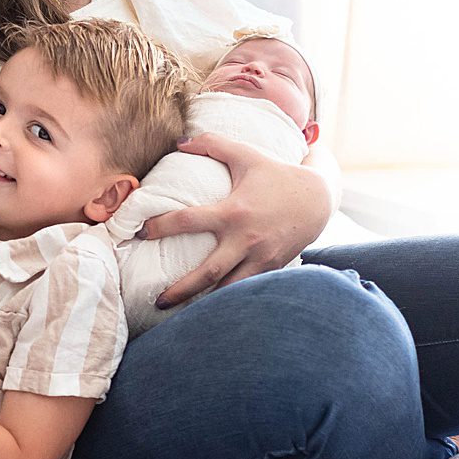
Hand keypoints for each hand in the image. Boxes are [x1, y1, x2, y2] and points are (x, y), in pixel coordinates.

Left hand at [139, 136, 330, 309]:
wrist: (318, 199)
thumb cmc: (276, 175)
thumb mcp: (246, 155)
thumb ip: (213, 144)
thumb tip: (179, 141)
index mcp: (234, 212)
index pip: (188, 220)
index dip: (161, 226)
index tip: (141, 232)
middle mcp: (245, 240)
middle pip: (207, 273)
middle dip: (180, 290)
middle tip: (156, 301)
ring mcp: (260, 259)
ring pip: (228, 291)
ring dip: (204, 305)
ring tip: (181, 317)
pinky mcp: (271, 270)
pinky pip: (246, 291)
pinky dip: (228, 302)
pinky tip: (212, 314)